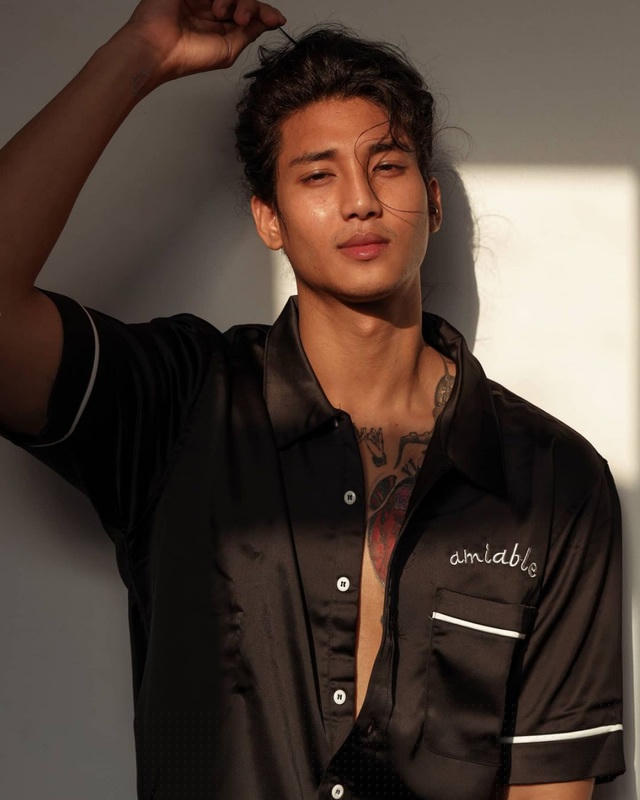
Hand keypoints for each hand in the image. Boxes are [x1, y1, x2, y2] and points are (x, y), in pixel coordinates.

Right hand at [121, 0, 286, 84]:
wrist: (158, 47)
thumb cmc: (187, 56)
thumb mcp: (228, 49)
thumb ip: (248, 33)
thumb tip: (268, 22)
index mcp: (221, 27)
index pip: (249, 13)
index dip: (265, 14)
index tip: (277, 19)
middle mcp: (213, 9)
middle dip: (250, 6)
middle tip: (240, 18)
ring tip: (219, 13)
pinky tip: (215, 6)